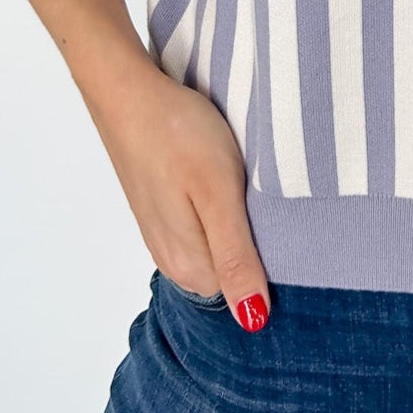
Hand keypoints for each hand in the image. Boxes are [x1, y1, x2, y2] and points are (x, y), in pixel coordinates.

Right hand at [81, 53, 270, 328]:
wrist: (129, 91)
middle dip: (256, 244)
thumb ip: (236, 257)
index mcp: (189, 265)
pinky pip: (203, 225)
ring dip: (238, 223)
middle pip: (232, 270)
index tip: (283, 225)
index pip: (247, 291)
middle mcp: (173, 258)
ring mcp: (164, 232)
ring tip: (247, 184)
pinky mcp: (162, 206)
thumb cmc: (177, 135)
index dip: (272, 260)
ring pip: (219, 246)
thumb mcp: (218, 194)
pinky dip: (221, 207)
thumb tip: (253, 321)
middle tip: (267, 199)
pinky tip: (225, 178)